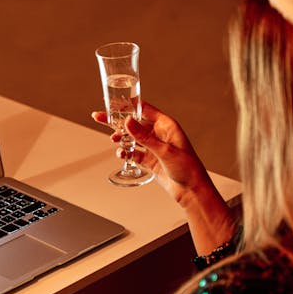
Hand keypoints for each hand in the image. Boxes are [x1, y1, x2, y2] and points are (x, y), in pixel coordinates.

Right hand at [92, 103, 209, 204]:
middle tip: (101, 117)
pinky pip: (134, 152)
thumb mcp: (163, 150)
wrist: (191, 190)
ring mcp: (154, 147)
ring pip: (132, 138)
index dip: (128, 105)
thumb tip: (127, 122)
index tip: (114, 103)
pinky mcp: (150, 159)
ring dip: (122, 138)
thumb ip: (143, 136)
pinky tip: (122, 153)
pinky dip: (126, 152)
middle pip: (134, 123)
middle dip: (118, 121)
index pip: (144, 109)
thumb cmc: (187, 167)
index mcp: (166, 125)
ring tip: (113, 139)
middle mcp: (159, 134)